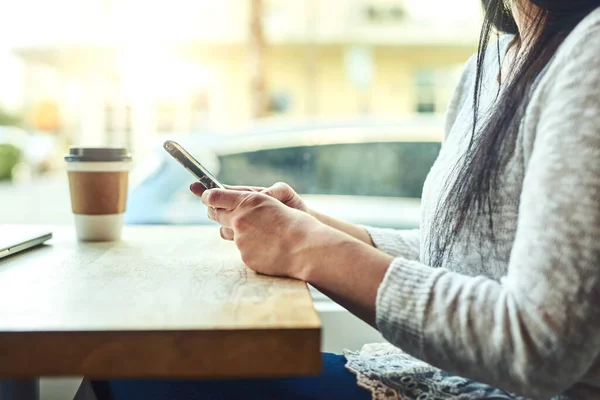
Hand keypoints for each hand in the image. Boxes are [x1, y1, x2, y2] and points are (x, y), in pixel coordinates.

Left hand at [196, 188, 342, 278]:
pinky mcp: (245, 256)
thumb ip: (253, 204)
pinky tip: (267, 248)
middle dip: (217, 212)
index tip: (205, 196)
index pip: (216, 196)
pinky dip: (251, 248)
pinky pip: (242, 250)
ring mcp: (241, 240)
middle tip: (219, 211)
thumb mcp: (274, 204)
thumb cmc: (298, 224)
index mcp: (249, 200)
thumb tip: (237, 208)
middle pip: (216, 215)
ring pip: (228, 234)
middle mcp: (240, 219)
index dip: (207, 195)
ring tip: (257, 232)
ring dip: (235, 231)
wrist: (307, 249)